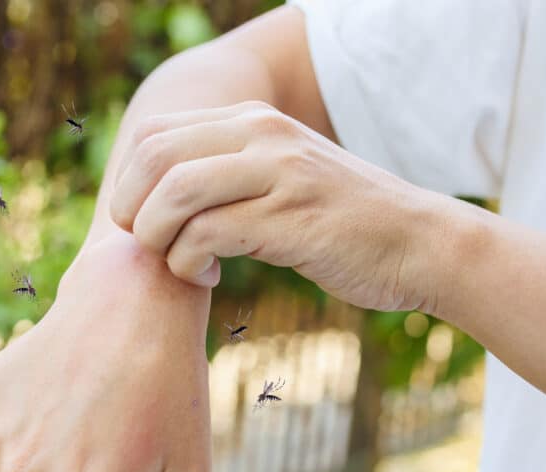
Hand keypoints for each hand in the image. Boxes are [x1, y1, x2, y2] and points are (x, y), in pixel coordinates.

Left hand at [109, 101, 444, 311]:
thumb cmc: (340, 224)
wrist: (418, 244)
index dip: (128, 182)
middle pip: (152, 157)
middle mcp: (261, 134)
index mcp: (252, 121)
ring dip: (158, 239)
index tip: (143, 222)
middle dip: (132, 210)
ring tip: (182, 264)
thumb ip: (228, 175)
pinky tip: (212, 277)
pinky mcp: (289, 217)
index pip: (154, 134)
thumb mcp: (280, 179)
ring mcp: (277, 172)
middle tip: (149, 246)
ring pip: (174, 193)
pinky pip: (206, 234)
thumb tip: (156, 200)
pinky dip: (189, 264)